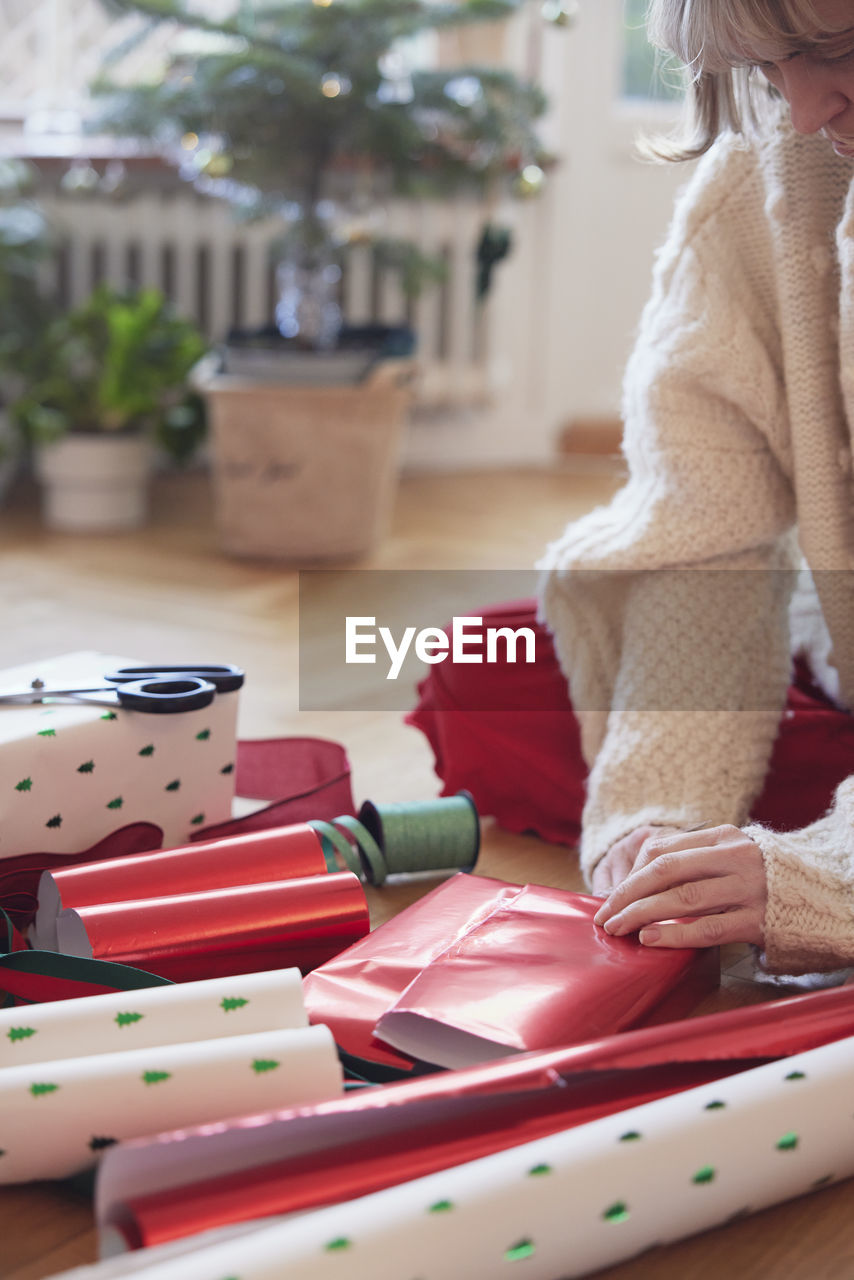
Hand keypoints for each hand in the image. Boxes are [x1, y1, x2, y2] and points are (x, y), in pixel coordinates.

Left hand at [592, 824, 766, 948]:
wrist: (824, 893)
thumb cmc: (765, 876)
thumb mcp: (732, 854)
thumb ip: (694, 858)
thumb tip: (640, 876)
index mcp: (723, 836)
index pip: (663, 850)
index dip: (631, 874)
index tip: (611, 895)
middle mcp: (734, 857)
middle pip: (665, 871)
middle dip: (627, 893)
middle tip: (604, 914)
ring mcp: (748, 888)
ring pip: (681, 898)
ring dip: (641, 914)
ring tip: (617, 928)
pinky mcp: (757, 920)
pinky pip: (708, 928)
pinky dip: (674, 934)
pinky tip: (651, 940)